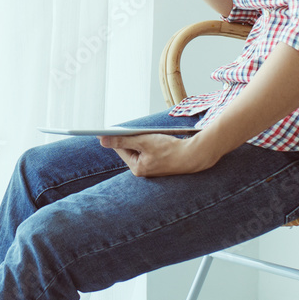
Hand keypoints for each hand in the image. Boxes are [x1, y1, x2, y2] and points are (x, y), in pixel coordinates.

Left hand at [98, 130, 223, 177]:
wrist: (195, 156)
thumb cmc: (171, 149)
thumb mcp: (144, 141)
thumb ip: (122, 140)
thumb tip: (102, 140)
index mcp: (137, 168)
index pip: (120, 148)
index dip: (116, 136)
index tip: (106, 128)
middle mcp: (143, 171)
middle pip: (130, 149)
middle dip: (132, 137)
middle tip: (138, 130)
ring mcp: (151, 168)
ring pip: (140, 148)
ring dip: (142, 139)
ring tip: (152, 135)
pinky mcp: (159, 164)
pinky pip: (149, 150)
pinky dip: (150, 143)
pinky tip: (158, 139)